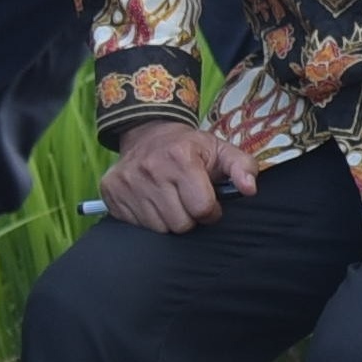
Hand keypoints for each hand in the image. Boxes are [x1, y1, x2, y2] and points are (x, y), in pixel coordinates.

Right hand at [94, 122, 258, 234]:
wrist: (147, 133)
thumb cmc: (190, 147)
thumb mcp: (220, 150)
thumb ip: (242, 167)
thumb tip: (250, 189)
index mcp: (181, 158)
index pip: (202, 208)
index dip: (210, 210)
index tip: (207, 201)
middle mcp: (150, 169)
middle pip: (180, 224)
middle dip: (189, 217)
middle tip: (187, 200)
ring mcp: (128, 183)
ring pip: (159, 229)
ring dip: (169, 220)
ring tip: (170, 199)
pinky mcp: (111, 193)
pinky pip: (137, 226)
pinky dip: (148, 219)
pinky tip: (152, 201)